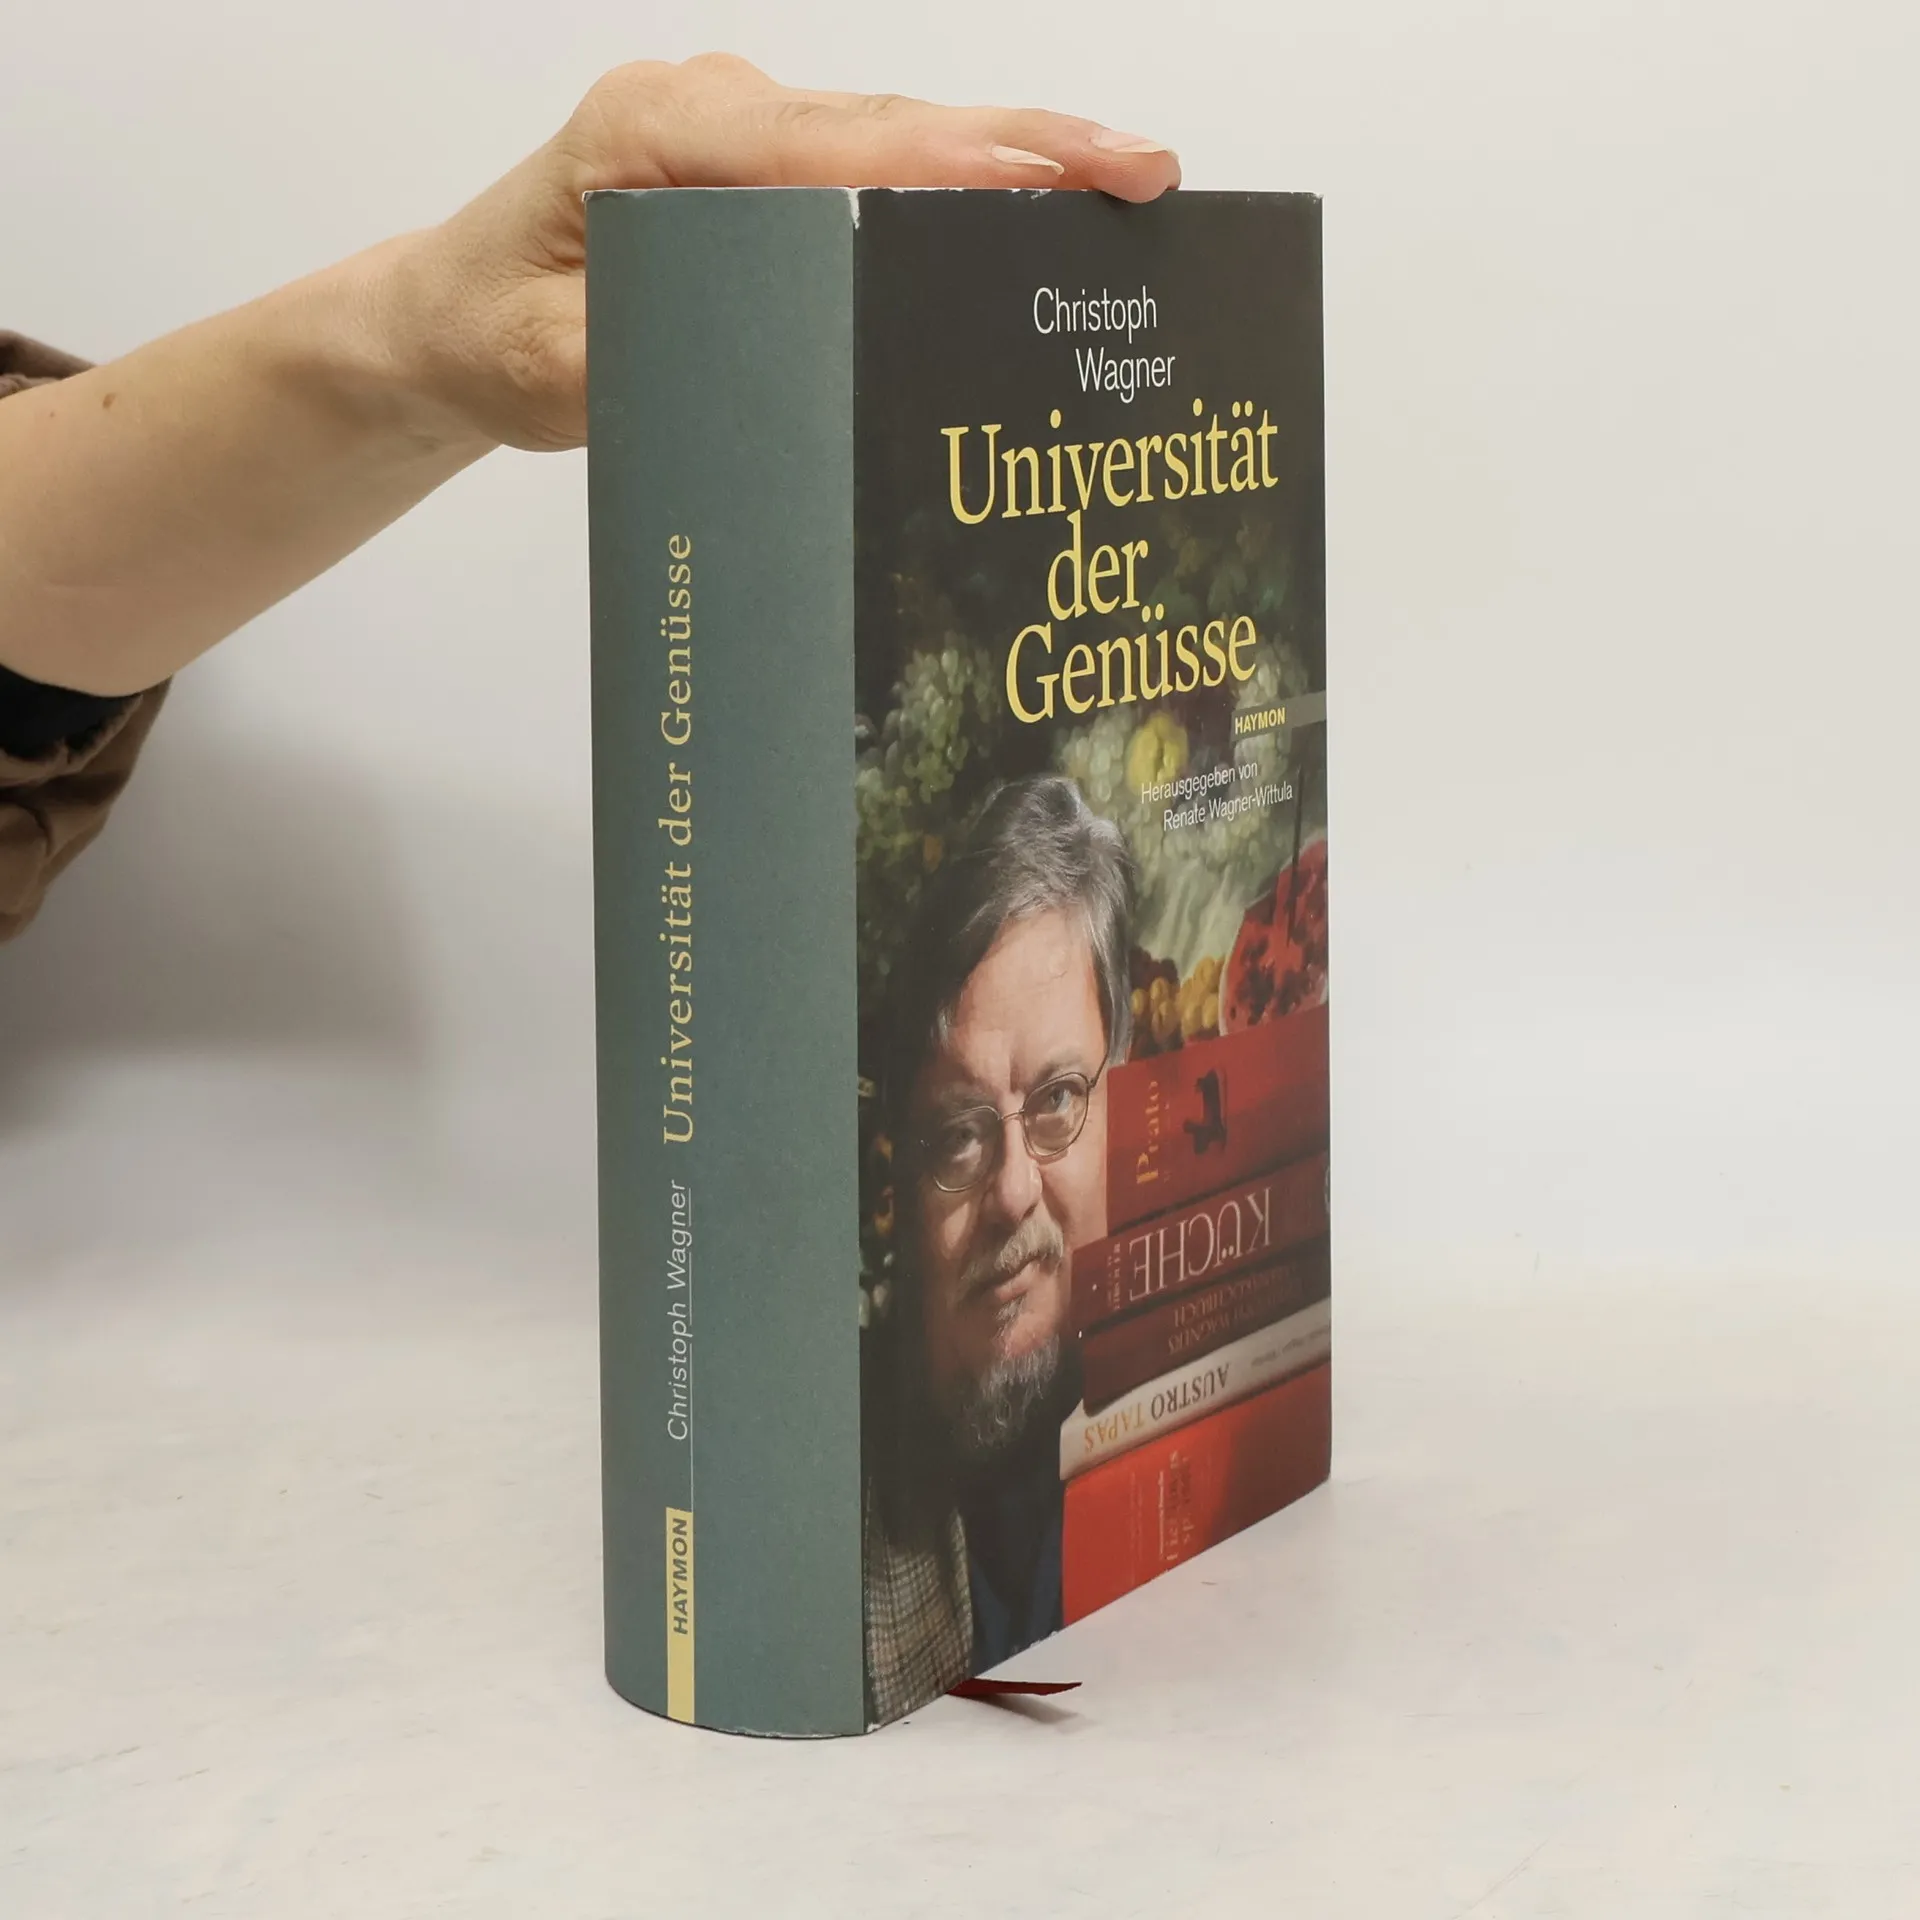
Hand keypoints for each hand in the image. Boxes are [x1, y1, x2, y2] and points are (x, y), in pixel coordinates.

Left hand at [387, 55, 1181, 453]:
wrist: (453, 315)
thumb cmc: (491, 330)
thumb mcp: (548, 368)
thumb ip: (643, 357)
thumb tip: (764, 359)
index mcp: (652, 132)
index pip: (825, 142)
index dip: (947, 158)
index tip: (1047, 171)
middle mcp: (710, 111)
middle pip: (888, 124)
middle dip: (1022, 146)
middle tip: (1143, 172)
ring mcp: (743, 135)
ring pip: (895, 139)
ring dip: (1008, 161)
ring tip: (1122, 188)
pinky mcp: (764, 172)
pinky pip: (876, 169)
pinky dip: (960, 187)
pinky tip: (1037, 212)